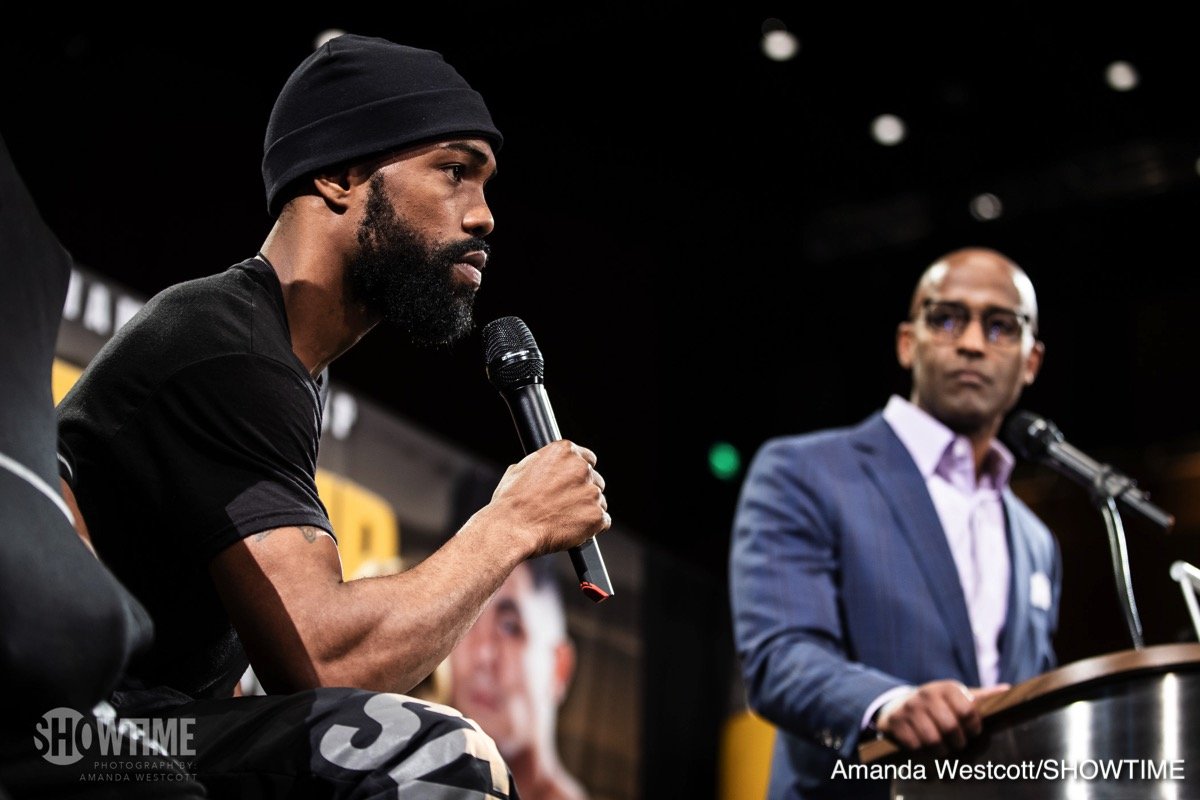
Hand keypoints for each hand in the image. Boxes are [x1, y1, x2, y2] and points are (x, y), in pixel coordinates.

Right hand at [488, 439, 610, 557]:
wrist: (511, 529)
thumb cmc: (511, 503)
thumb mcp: (520, 470)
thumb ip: (542, 464)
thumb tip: (546, 468)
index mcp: (564, 451)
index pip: (587, 458)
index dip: (579, 474)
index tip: (574, 484)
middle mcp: (581, 468)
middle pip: (595, 480)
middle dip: (583, 492)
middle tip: (566, 506)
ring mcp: (591, 492)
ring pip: (599, 501)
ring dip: (587, 510)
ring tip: (565, 520)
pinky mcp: (596, 516)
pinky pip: (603, 521)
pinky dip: (592, 527)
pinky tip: (574, 530)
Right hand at [876, 680, 1008, 753]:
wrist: (898, 705)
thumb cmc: (937, 704)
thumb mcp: (956, 696)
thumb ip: (980, 696)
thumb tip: (1008, 690)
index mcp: (946, 687)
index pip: (968, 711)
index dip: (974, 727)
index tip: (972, 732)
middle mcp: (927, 694)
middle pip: (951, 727)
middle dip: (958, 742)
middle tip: (958, 745)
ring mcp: (909, 707)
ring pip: (933, 740)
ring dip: (941, 751)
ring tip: (943, 750)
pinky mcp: (896, 722)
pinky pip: (915, 746)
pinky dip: (923, 753)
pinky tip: (926, 749)